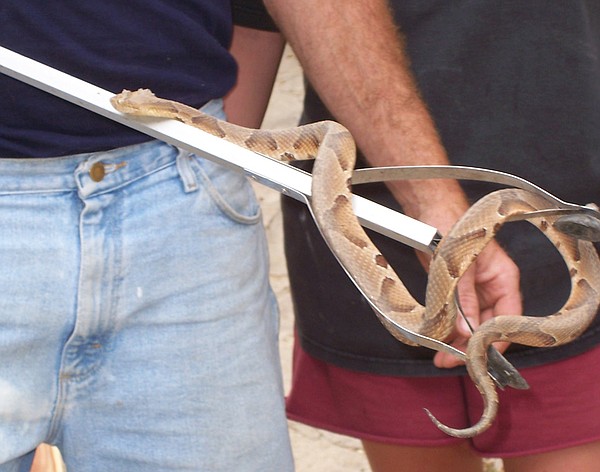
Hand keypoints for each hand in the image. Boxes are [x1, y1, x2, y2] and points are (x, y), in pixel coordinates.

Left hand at [432, 239, 521, 367]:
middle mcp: (492, 287)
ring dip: (458, 342)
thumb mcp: (459, 267)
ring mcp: (474, 290)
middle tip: (450, 361)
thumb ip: (464, 300)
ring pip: (472, 324)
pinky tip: (438, 340)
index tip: (480, 357)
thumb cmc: (452, 228)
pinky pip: (457, 315)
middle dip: (471, 346)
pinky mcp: (456, 291)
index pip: (508, 318)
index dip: (496, 341)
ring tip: (441, 357)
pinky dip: (449, 329)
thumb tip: (466, 332)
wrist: (430, 212)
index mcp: (503, 278)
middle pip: (488, 325)